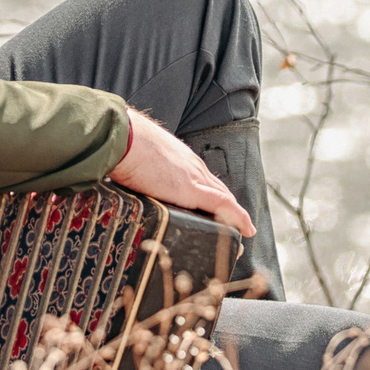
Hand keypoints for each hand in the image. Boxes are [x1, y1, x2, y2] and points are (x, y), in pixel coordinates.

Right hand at [109, 109, 254, 236]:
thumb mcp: (136, 160)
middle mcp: (193, 167)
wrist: (122, 138)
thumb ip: (140, 173)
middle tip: (237, 226)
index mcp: (181, 160)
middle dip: (229, 208)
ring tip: (242, 231)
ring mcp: (195, 177)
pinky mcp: (192, 189)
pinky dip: (238, 217)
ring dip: (234, 216)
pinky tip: (247, 229)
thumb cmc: (122, 146)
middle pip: (219, 190)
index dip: (215, 196)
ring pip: (224, 199)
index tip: (219, 210)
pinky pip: (224, 205)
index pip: (205, 181)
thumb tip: (127, 183)